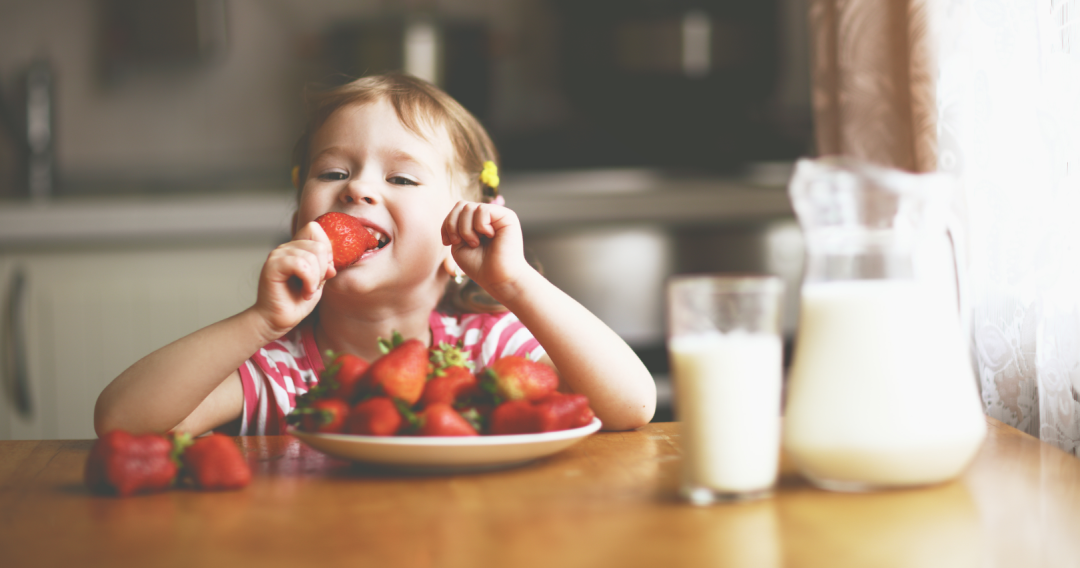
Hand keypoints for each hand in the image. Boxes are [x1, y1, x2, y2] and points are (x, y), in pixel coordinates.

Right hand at [253, 221, 335, 337]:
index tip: (322, 272)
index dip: (326, 251)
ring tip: (307, 291)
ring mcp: (277, 255)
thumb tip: (332, 264)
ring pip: (312, 255)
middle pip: (319, 245)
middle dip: (323, 269)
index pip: (315, 229)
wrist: (277, 320)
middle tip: (313, 285)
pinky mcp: (272, 266)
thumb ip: (325, 267)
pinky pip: (300, 264)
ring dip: (316, 278)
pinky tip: (305, 292)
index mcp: (296, 248)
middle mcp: (286, 248)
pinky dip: (309, 280)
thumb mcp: (318, 281)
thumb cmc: (296, 302)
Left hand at [441, 201, 531, 298]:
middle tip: (459, 241)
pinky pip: (483, 209)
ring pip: (470, 207)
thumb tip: (460, 206)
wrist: (497, 279)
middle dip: (453, 224)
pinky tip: (489, 237)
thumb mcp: (458, 244)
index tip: (448, 242)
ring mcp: (497, 215)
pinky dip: (480, 225)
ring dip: (465, 228)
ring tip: (475, 243)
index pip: (457, 210)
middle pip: (461, 205)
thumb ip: (455, 224)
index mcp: (476, 223)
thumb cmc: (479, 266)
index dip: (447, 223)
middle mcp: (488, 217)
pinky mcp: (507, 216)